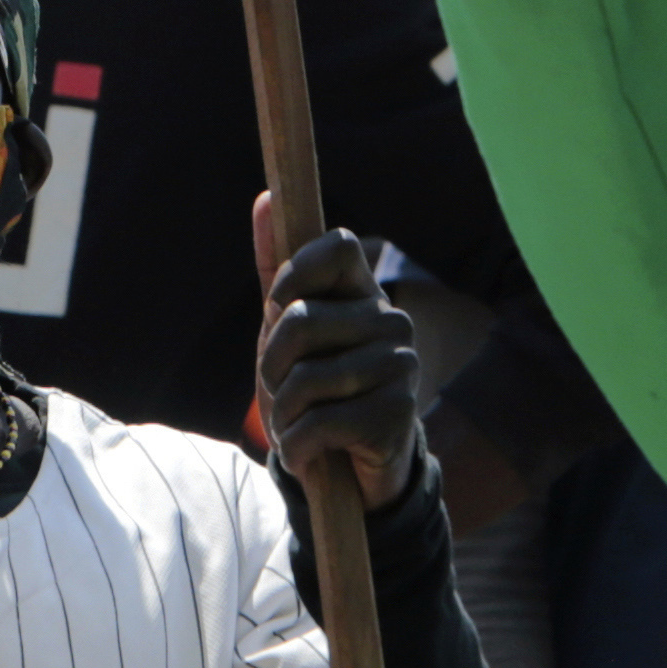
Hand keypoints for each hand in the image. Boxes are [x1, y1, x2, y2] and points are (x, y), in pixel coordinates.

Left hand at [251, 202, 419, 515]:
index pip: (339, 244)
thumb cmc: (315, 389)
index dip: (295, 273)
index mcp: (364, 292)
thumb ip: (276, 267)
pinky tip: (309, 452)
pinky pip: (320, 423)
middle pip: (300, 319)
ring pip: (304, 378)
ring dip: (283, 415)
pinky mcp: (397, 414)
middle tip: (282, 390)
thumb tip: (266, 197)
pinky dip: (298, 447)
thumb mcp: (286, 332)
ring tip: (296, 426)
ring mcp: (399, 366)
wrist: (351, 470)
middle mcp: (391, 320)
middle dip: (271, 366)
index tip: (278, 309)